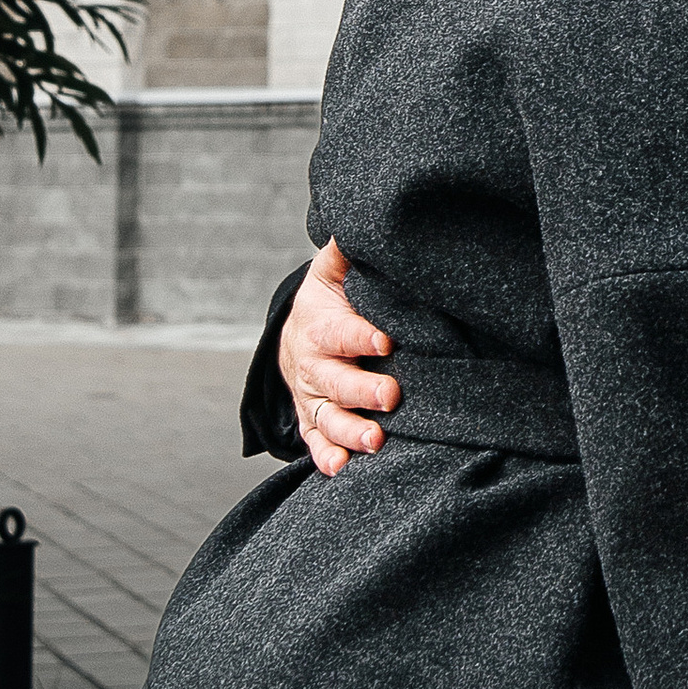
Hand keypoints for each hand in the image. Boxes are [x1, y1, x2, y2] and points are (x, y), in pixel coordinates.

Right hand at [279, 240, 397, 474]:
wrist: (295, 338)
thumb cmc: (326, 302)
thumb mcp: (330, 274)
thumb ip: (346, 254)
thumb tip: (361, 222)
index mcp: (319, 327)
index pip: (339, 332)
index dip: (359, 336)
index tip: (386, 340)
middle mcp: (314, 366)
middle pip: (335, 381)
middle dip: (362, 390)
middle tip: (391, 395)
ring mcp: (312, 398)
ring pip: (327, 418)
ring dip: (349, 430)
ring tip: (375, 440)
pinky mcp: (313, 422)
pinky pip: (316, 443)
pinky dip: (326, 456)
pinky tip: (341, 467)